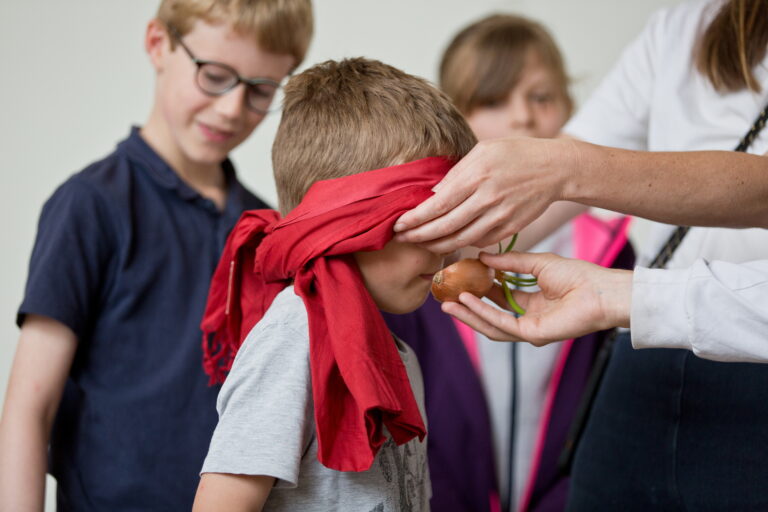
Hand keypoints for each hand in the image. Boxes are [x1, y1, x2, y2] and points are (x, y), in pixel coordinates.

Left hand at [394, 137, 575, 252]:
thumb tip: (431, 194)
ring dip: (437, 246)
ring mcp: (500, 216)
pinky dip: (461, 244)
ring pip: (461, 239)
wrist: (555, 168)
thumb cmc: (515, 154)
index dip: (414, 219)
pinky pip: (480, 242)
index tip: (397, 225)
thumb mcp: (482, 152)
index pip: (437, 205)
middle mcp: (487, 198)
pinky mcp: (511, 228)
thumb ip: (456, 174)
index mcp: (476, 176)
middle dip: (418, 237)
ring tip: (421, 244)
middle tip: (401, 240)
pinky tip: (448, 242)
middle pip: (445, 226)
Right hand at [441, 251, 631, 344]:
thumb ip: (510, 262)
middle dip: (465, 308)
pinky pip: (501, 325)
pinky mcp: (532, 335)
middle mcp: (527, 318)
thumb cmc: (578, 275)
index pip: (496, 299)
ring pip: (490, 325)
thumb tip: (483, 257)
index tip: (459, 278)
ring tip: (447, 303)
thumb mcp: (536, 263)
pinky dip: (482, 313)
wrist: (600, 289)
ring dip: (468, 315)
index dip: (476, 290)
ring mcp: (529, 329)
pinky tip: (467, 300)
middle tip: (444, 297)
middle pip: (488, 316)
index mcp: (530, 303)